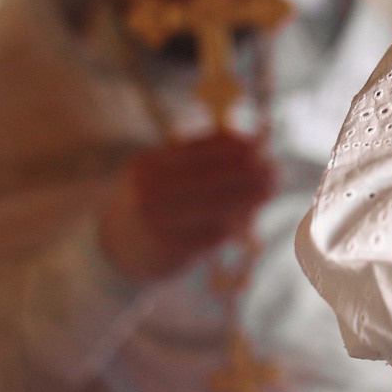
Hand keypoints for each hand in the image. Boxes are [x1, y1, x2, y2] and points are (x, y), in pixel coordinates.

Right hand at [97, 133, 275, 281]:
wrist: (118, 247)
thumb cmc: (153, 201)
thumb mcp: (162, 172)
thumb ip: (197, 156)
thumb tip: (245, 141)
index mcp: (148, 165)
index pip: (197, 151)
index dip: (233, 148)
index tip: (259, 146)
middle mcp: (150, 192)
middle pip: (209, 178)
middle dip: (247, 173)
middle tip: (274, 170)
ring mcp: (160, 222)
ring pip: (214, 207)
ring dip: (248, 198)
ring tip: (269, 190)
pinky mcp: (172, 250)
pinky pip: (211, 234)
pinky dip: (234, 223)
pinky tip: (248, 216)